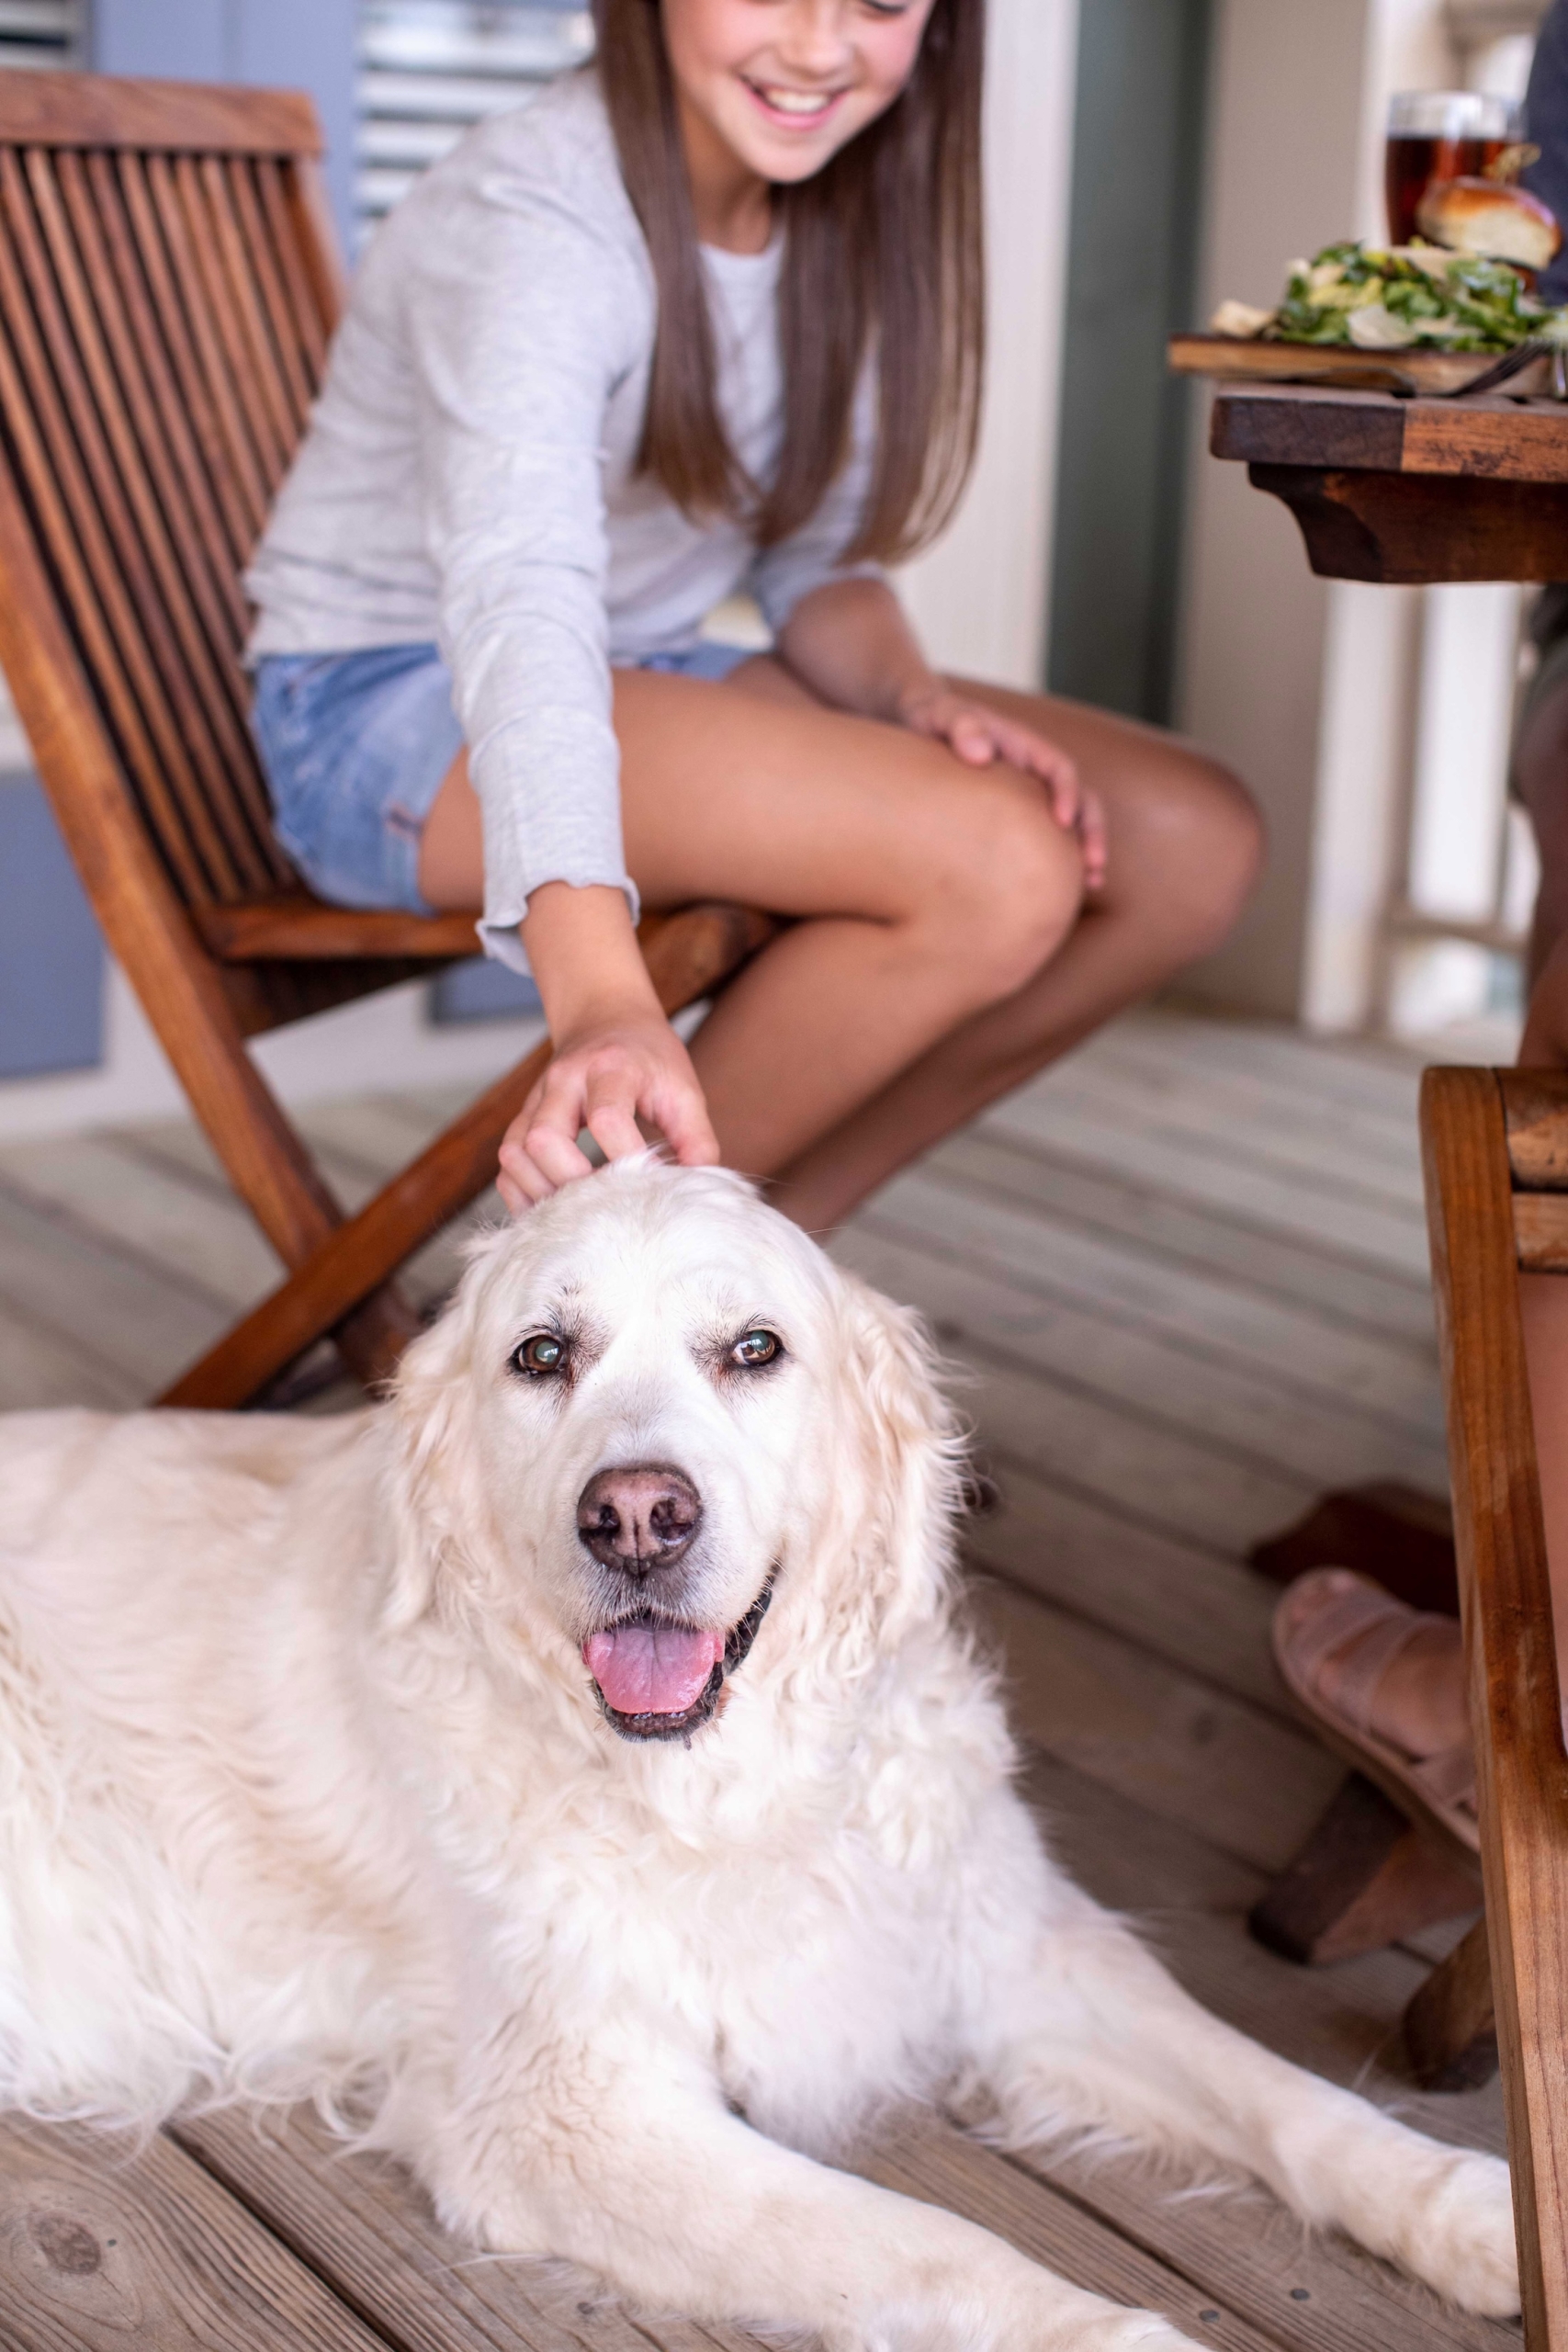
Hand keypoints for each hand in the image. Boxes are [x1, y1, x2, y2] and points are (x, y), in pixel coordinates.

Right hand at [497, 999, 719, 1213]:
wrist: (605, 1016)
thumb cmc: (649, 1057)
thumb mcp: (683, 1087)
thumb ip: (696, 1139)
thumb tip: (697, 1191)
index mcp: (610, 1068)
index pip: (606, 1118)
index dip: (626, 1160)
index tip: (651, 1186)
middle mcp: (564, 1081)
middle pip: (544, 1138)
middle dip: (573, 1182)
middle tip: (607, 1204)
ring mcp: (536, 1100)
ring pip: (516, 1152)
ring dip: (543, 1190)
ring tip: (579, 1210)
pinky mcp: (524, 1118)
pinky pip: (507, 1163)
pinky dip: (521, 1192)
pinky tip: (552, 1210)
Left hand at [896, 682, 1106, 889]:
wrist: (916, 725)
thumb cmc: (930, 718)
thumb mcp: (940, 715)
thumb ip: (961, 726)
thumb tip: (980, 753)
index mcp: (1025, 747)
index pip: (1060, 768)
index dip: (1067, 793)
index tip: (1063, 821)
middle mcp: (1034, 772)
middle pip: (1079, 799)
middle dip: (1092, 831)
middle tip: (1095, 864)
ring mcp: (1026, 795)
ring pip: (1069, 824)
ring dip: (1085, 851)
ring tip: (1092, 885)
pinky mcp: (1012, 816)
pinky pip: (1042, 838)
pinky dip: (1055, 862)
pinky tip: (1055, 893)